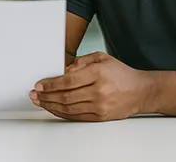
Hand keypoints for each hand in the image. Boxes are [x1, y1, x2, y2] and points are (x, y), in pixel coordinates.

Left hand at [30, 52, 151, 121]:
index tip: (40, 85)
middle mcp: (99, 91)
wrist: (140, 91)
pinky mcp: (100, 117)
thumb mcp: (102, 57)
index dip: (51, 84)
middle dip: (46, 96)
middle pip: (66, 96)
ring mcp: (100, 106)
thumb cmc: (121, 73)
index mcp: (98, 73)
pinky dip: (62, 114)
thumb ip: (82, 61)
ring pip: (69, 109)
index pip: (68, 81)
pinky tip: (54, 109)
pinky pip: (76, 117)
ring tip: (40, 102)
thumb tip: (65, 70)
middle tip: (35, 94)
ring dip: (51, 106)